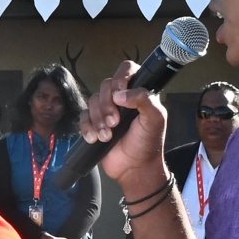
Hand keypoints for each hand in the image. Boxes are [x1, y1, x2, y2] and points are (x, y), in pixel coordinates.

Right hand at [79, 62, 169, 190]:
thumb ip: (144, 100)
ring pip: (92, 101)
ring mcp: (106, 111)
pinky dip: (87, 128)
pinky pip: (83, 117)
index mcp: (138, 93)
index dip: (120, 78)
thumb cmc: (148, 143)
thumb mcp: (154, 119)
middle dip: (107, 105)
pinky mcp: (93, 124)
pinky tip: (94, 139)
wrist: (135, 167)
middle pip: (105, 86)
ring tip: (107, 135)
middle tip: (115, 123)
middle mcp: (121, 99)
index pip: (126, 70)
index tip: (119, 94)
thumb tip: (120, 94)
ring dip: (98, 120)